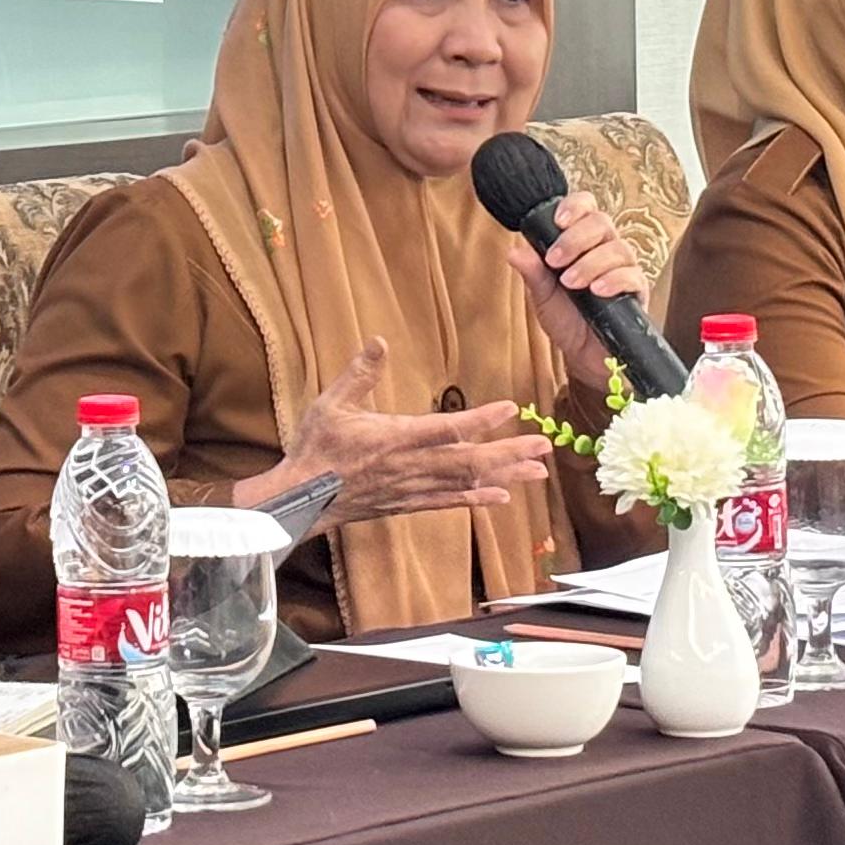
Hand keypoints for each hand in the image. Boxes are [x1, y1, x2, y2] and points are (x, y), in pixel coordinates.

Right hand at [233, 338, 555, 525]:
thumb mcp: (330, 404)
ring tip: (538, 471)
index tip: (510, 409)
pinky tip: (502, 497)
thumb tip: (379, 341)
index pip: (445, 429)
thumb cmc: (316, 449)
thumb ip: (359, 373)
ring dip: (504, 476)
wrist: (299, 500)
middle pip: (468, 461)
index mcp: (393, 438)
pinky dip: (478, 500)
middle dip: (509, 453)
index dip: (480, 420)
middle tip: (544, 446)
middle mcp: (410, 467)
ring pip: (466, 484)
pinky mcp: (409, 504)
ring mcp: (412, 489)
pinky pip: (450, 503)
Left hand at [503, 194, 648, 392]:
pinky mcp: (637, 291)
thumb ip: (533, 273)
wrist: (584, 357)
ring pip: (617, 248)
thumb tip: (514, 252)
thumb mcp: (542, 296)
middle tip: (555, 261)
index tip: (557, 221)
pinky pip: (634, 275)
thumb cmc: (566, 320)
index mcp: (583, 242)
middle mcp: (605, 250)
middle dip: (575, 239)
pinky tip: (598, 290)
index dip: (574, 207)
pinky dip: (614, 279)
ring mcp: (624, 269)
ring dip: (591, 263)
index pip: (586, 208)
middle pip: (602, 223)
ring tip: (572, 283)